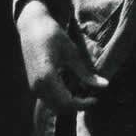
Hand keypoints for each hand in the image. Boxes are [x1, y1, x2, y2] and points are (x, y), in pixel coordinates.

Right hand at [16, 0, 107, 115]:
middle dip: (77, 106)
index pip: (67, 102)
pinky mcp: (33, 85)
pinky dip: (61, 99)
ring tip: (83, 92)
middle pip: (60, 108)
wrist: (31, 27)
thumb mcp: (72, 53)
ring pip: (54, 106)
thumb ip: (86, 73)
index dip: (83, 104)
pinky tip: (72, 88)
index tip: (96, 99)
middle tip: (92, 97)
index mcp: (47, 78)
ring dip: (69, 104)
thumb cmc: (52, 35)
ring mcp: (34, 86)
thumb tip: (104, 85)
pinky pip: (49, 99)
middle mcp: (38, 86)